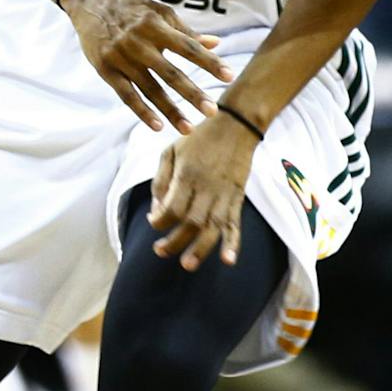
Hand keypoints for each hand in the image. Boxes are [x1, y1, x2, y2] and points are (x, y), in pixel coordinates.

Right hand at [62, 0, 231, 132]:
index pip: (188, 47)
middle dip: (192, 93)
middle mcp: (138, 42)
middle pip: (170, 73)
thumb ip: (186, 31)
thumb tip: (216, 44)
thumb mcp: (159, 12)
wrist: (91, 2)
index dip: (209, 62)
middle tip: (212, 111)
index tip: (229, 76)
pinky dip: (142, 111)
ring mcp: (121, 58)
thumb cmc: (133, 8)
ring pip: (150, 89)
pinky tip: (158, 126)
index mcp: (155, 25)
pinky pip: (126, 95)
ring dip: (170, 110)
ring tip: (188, 128)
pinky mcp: (106, 70)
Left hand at [148, 111, 258, 270]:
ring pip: (213, 228)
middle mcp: (207, 187)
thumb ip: (161, 181)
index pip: (172, 208)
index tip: (154, 222)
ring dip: (201, 249)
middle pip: (191, 222)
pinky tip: (228, 260)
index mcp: (187, 175)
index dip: (160, 220)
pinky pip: (235, 224)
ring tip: (188, 265)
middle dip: (174, 241)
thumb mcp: (171, 151)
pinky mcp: (237, 198)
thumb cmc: (198, 138)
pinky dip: (233, 243)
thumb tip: (156, 210)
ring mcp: (224, 194)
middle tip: (160, 251)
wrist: (236, 125)